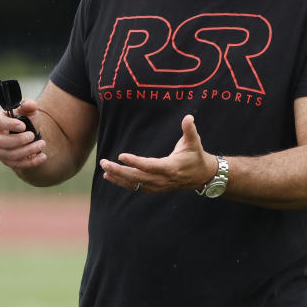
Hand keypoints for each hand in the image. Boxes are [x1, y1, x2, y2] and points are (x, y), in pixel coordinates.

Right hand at [0, 98, 46, 168]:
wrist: (28, 134)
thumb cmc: (24, 120)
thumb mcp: (28, 110)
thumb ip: (29, 105)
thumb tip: (29, 104)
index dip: (8, 125)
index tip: (23, 126)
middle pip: (1, 142)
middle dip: (18, 140)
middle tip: (32, 136)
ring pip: (10, 155)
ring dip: (28, 151)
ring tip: (42, 144)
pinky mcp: (6, 161)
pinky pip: (17, 164)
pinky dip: (31, 161)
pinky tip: (43, 156)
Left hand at [100, 114, 215, 193]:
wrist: (202, 176)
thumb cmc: (196, 155)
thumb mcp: (194, 142)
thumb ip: (189, 130)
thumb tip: (188, 118)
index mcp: (171, 168)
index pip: (149, 166)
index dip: (134, 162)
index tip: (121, 156)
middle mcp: (163, 179)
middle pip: (137, 177)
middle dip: (119, 170)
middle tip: (104, 162)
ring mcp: (158, 186)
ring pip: (134, 184)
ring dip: (118, 177)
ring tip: (104, 169)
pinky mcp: (155, 188)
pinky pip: (136, 187)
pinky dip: (123, 183)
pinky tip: (111, 177)